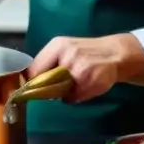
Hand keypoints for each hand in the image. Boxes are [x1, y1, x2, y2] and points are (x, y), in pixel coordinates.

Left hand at [26, 34, 143, 103]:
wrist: (115, 54)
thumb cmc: (85, 53)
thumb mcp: (65, 50)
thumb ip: (48, 62)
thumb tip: (29, 81)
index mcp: (57, 45)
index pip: (33, 69)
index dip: (31, 81)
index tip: (32, 88)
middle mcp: (67, 55)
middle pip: (45, 82)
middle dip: (48, 88)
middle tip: (57, 86)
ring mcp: (79, 68)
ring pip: (60, 92)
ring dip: (64, 92)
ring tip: (76, 83)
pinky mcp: (90, 81)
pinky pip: (73, 98)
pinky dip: (76, 97)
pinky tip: (86, 87)